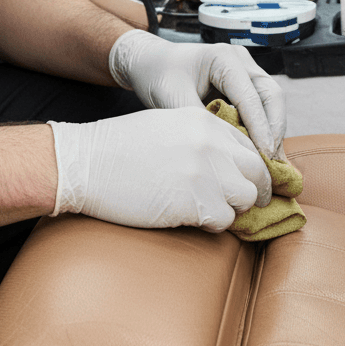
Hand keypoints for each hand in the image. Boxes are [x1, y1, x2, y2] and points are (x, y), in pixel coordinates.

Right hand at [47, 107, 272, 230]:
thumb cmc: (120, 147)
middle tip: (249, 203)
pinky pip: (224, 219)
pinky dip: (215, 224)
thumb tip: (226, 161)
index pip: (249, 145)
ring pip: (246, 197)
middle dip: (257, 189)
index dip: (253, 167)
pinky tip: (196, 218)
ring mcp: (205, 172)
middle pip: (257, 171)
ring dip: (234, 208)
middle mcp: (211, 143)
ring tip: (214, 210)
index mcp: (205, 121)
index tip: (250, 181)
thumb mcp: (168, 126)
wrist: (87, 163)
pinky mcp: (194, 201)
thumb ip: (201, 138)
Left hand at [108, 30, 285, 157]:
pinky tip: (260, 152)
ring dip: (272, 130)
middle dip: (275, 128)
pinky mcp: (243, 84)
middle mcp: (240, 60)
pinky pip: (260, 106)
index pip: (250, 95)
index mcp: (224, 58)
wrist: (150, 63)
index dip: (260, 126)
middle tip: (273, 162)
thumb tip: (221, 150)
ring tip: (272, 162)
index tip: (264, 156)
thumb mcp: (172, 97)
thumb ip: (197, 120)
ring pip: (270, 101)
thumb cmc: (158, 74)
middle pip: (271, 94)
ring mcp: (245, 70)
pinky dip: (262, 129)